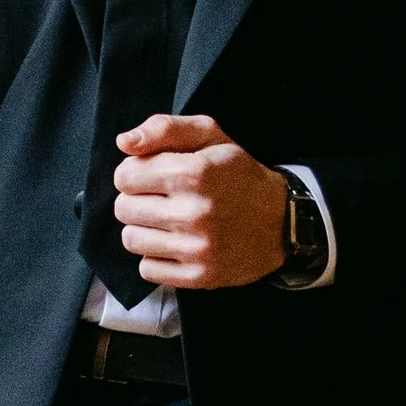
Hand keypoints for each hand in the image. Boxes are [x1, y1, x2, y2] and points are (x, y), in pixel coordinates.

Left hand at [111, 113, 289, 288]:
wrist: (282, 222)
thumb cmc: (239, 175)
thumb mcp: (210, 137)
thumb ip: (164, 129)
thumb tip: (124, 142)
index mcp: (195, 173)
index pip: (124, 177)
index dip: (134, 173)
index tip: (153, 176)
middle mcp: (194, 212)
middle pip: (123, 209)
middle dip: (136, 200)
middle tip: (162, 199)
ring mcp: (197, 248)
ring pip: (131, 239)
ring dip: (144, 229)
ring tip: (168, 221)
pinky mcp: (198, 276)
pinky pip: (147, 269)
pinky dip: (156, 257)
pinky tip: (176, 244)